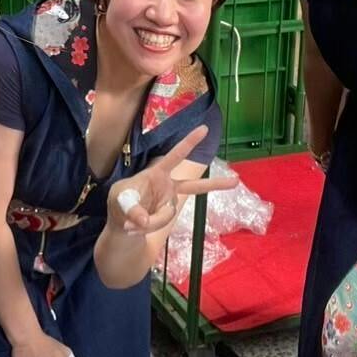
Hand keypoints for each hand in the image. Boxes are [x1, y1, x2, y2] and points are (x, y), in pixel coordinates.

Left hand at [106, 125, 238, 248]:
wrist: (121, 223)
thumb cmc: (120, 201)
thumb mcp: (119, 200)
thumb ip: (131, 208)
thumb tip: (144, 220)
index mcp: (157, 172)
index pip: (175, 156)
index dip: (189, 143)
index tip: (204, 129)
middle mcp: (168, 186)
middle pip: (195, 186)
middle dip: (215, 184)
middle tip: (236, 181)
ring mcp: (169, 202)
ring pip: (166, 213)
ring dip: (148, 219)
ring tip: (131, 221)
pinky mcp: (166, 216)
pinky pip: (162, 223)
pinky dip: (146, 226)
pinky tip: (133, 226)